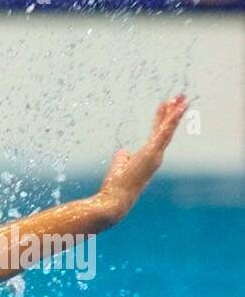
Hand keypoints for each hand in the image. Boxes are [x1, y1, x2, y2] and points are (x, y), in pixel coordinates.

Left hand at [99, 94, 188, 218]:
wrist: (115, 200)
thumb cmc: (115, 187)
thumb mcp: (119, 167)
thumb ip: (122, 157)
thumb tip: (123, 152)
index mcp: (149, 158)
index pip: (157, 135)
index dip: (161, 120)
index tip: (165, 105)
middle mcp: (156, 156)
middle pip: (166, 130)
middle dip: (173, 112)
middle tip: (181, 96)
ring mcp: (156, 155)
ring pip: (167, 129)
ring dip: (175, 113)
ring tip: (182, 98)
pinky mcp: (152, 154)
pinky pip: (164, 133)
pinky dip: (172, 120)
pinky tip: (178, 108)